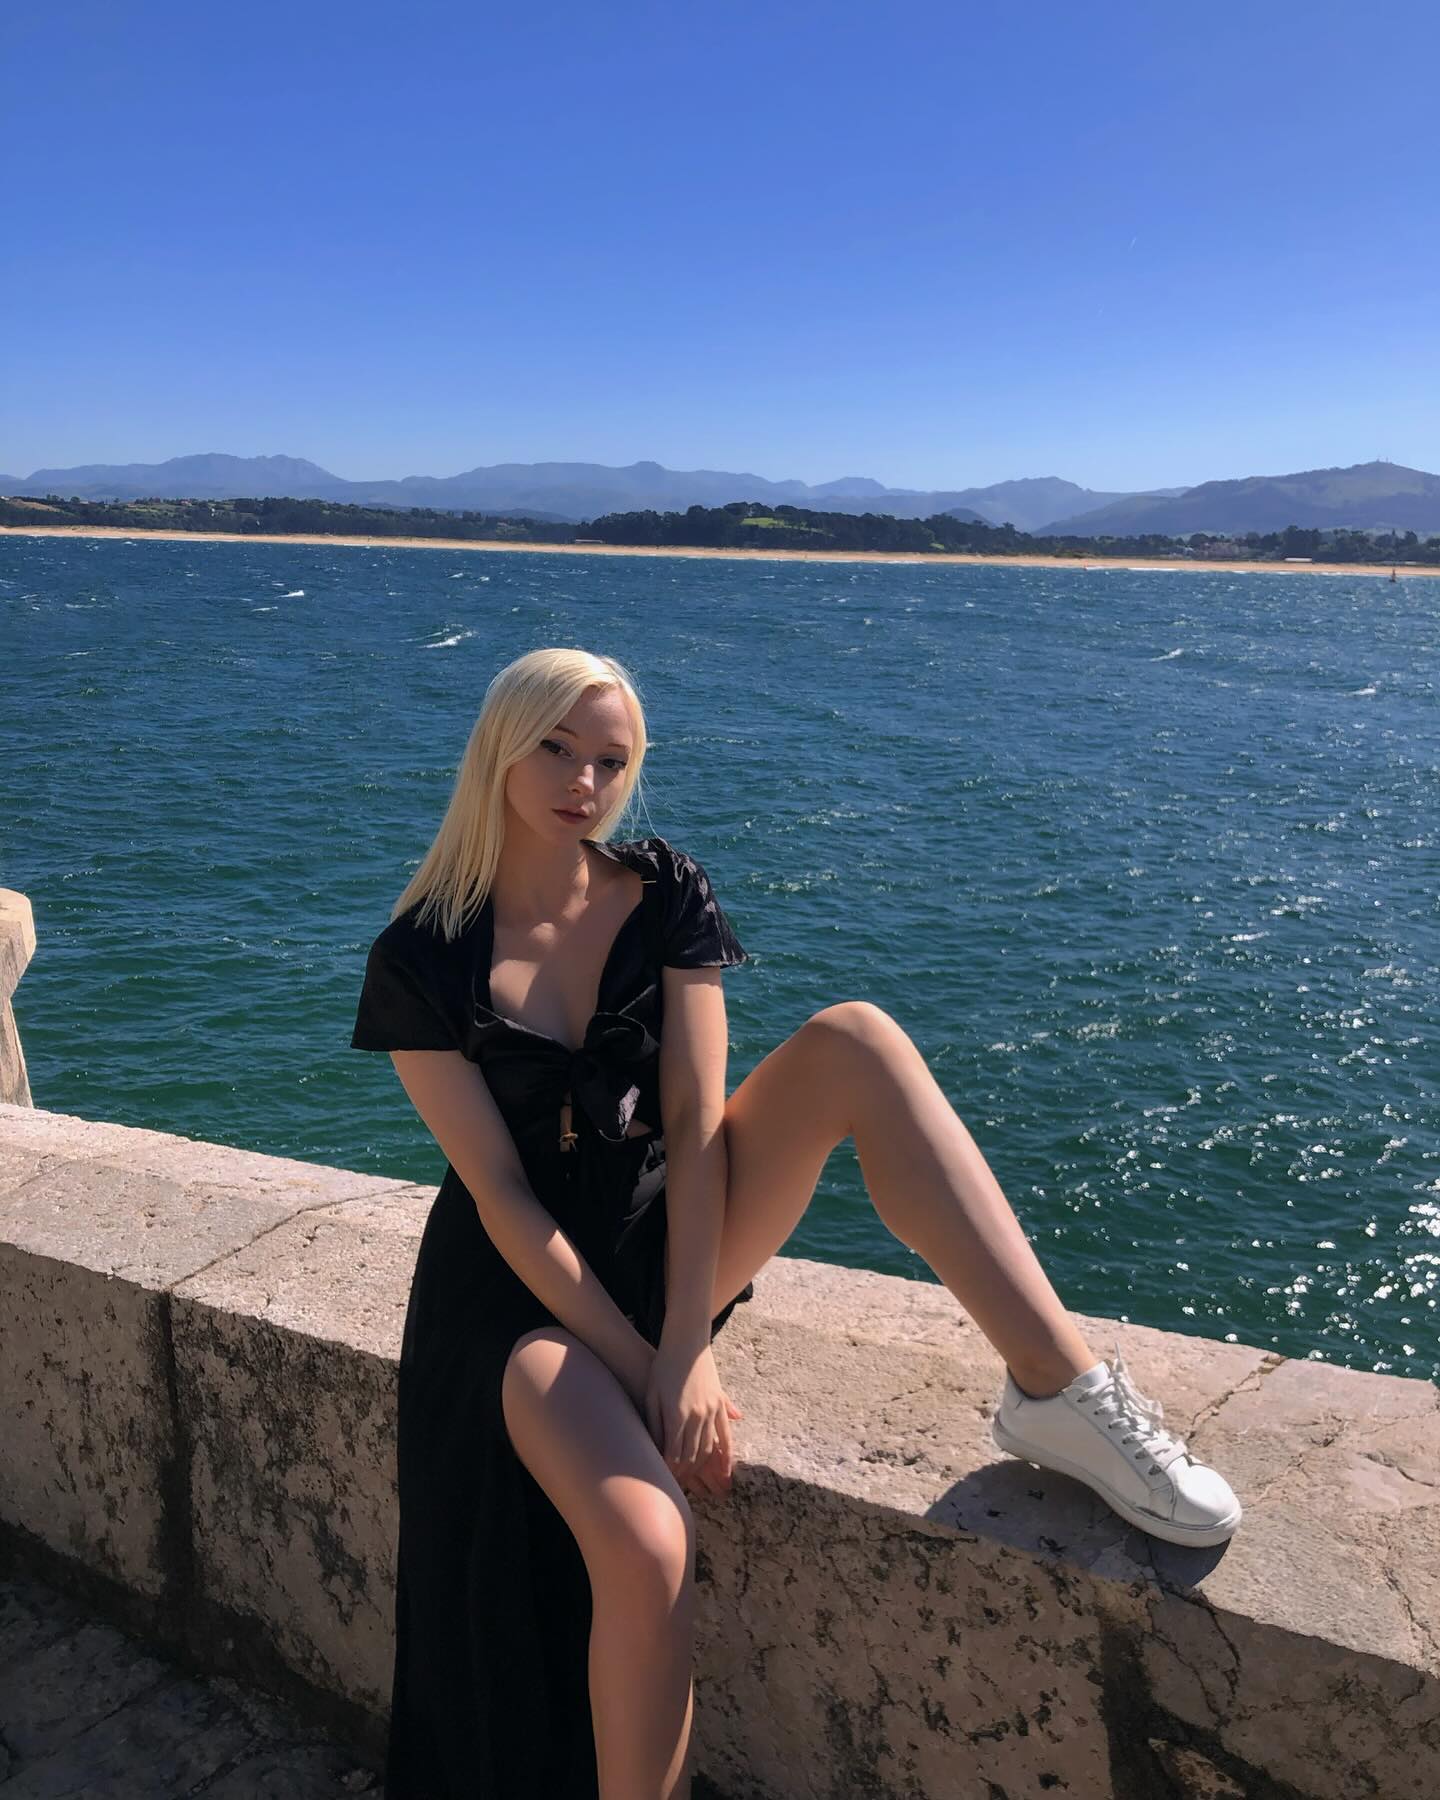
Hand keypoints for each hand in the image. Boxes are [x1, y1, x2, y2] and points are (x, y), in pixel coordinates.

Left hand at [645, 1339, 743, 1497]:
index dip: (670, 1472)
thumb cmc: (663, 1368)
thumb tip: (658, 1452)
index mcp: (676, 1415)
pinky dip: (727, 1455)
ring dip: (703, 1468)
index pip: (674, 1455)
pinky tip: (726, 1471)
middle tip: (680, 1488)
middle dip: (686, 1475)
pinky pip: (726, 1435)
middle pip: (692, 1456)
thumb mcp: (652, 1395)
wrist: (686, 1342)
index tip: (666, 1484)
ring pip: (709, 1449)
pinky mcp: (720, 1404)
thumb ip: (656, 1425)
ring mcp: (711, 1410)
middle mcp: (696, 1416)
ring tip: (697, 1482)